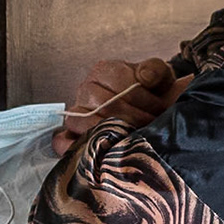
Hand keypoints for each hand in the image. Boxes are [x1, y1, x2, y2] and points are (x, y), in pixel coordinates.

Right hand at [52, 57, 191, 153]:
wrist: (153, 116)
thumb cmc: (153, 97)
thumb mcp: (160, 78)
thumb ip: (155, 71)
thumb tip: (144, 78)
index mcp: (103, 71)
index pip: (118, 81)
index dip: (140, 95)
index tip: (159, 106)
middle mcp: (85, 90)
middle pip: (105, 104)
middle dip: (134, 117)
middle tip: (151, 125)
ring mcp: (77, 115)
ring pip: (84, 122)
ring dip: (112, 133)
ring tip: (133, 137)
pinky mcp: (72, 138)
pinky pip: (64, 142)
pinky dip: (77, 148)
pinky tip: (100, 152)